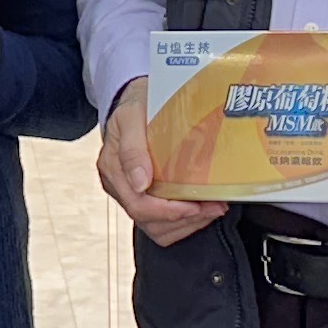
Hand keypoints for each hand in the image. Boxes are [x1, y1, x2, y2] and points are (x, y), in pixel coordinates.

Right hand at [98, 78, 222, 245]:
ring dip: (187, 224)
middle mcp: (119, 185)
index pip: (138, 204)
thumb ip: (132, 148)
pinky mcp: (144, 195)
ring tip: (212, 209)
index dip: (168, 211)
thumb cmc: (136, 103)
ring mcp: (130, 192)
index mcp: (113, 167)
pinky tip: (201, 209)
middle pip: (148, 221)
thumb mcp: (132, 115)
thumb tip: (139, 183)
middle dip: (184, 219)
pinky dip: (183, 223)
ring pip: (155, 228)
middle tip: (214, 207)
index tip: (196, 205)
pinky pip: (161, 223)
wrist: (136, 98)